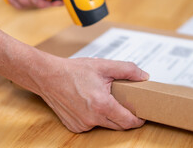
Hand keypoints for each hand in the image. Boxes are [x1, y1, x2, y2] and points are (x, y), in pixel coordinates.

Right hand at [30, 55, 148, 132]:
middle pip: (118, 125)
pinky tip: (89, 104)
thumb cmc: (73, 71)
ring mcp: (82, 125)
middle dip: (125, 117)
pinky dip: (95, 117)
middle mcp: (92, 119)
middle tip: (126, 104)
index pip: (128, 121)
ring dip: (109, 116)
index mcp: (101, 105)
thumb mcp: (103, 65)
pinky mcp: (74, 126)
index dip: (138, 119)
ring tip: (104, 99)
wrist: (48, 76)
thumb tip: (144, 76)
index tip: (142, 115)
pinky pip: (91, 125)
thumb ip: (127, 70)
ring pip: (105, 125)